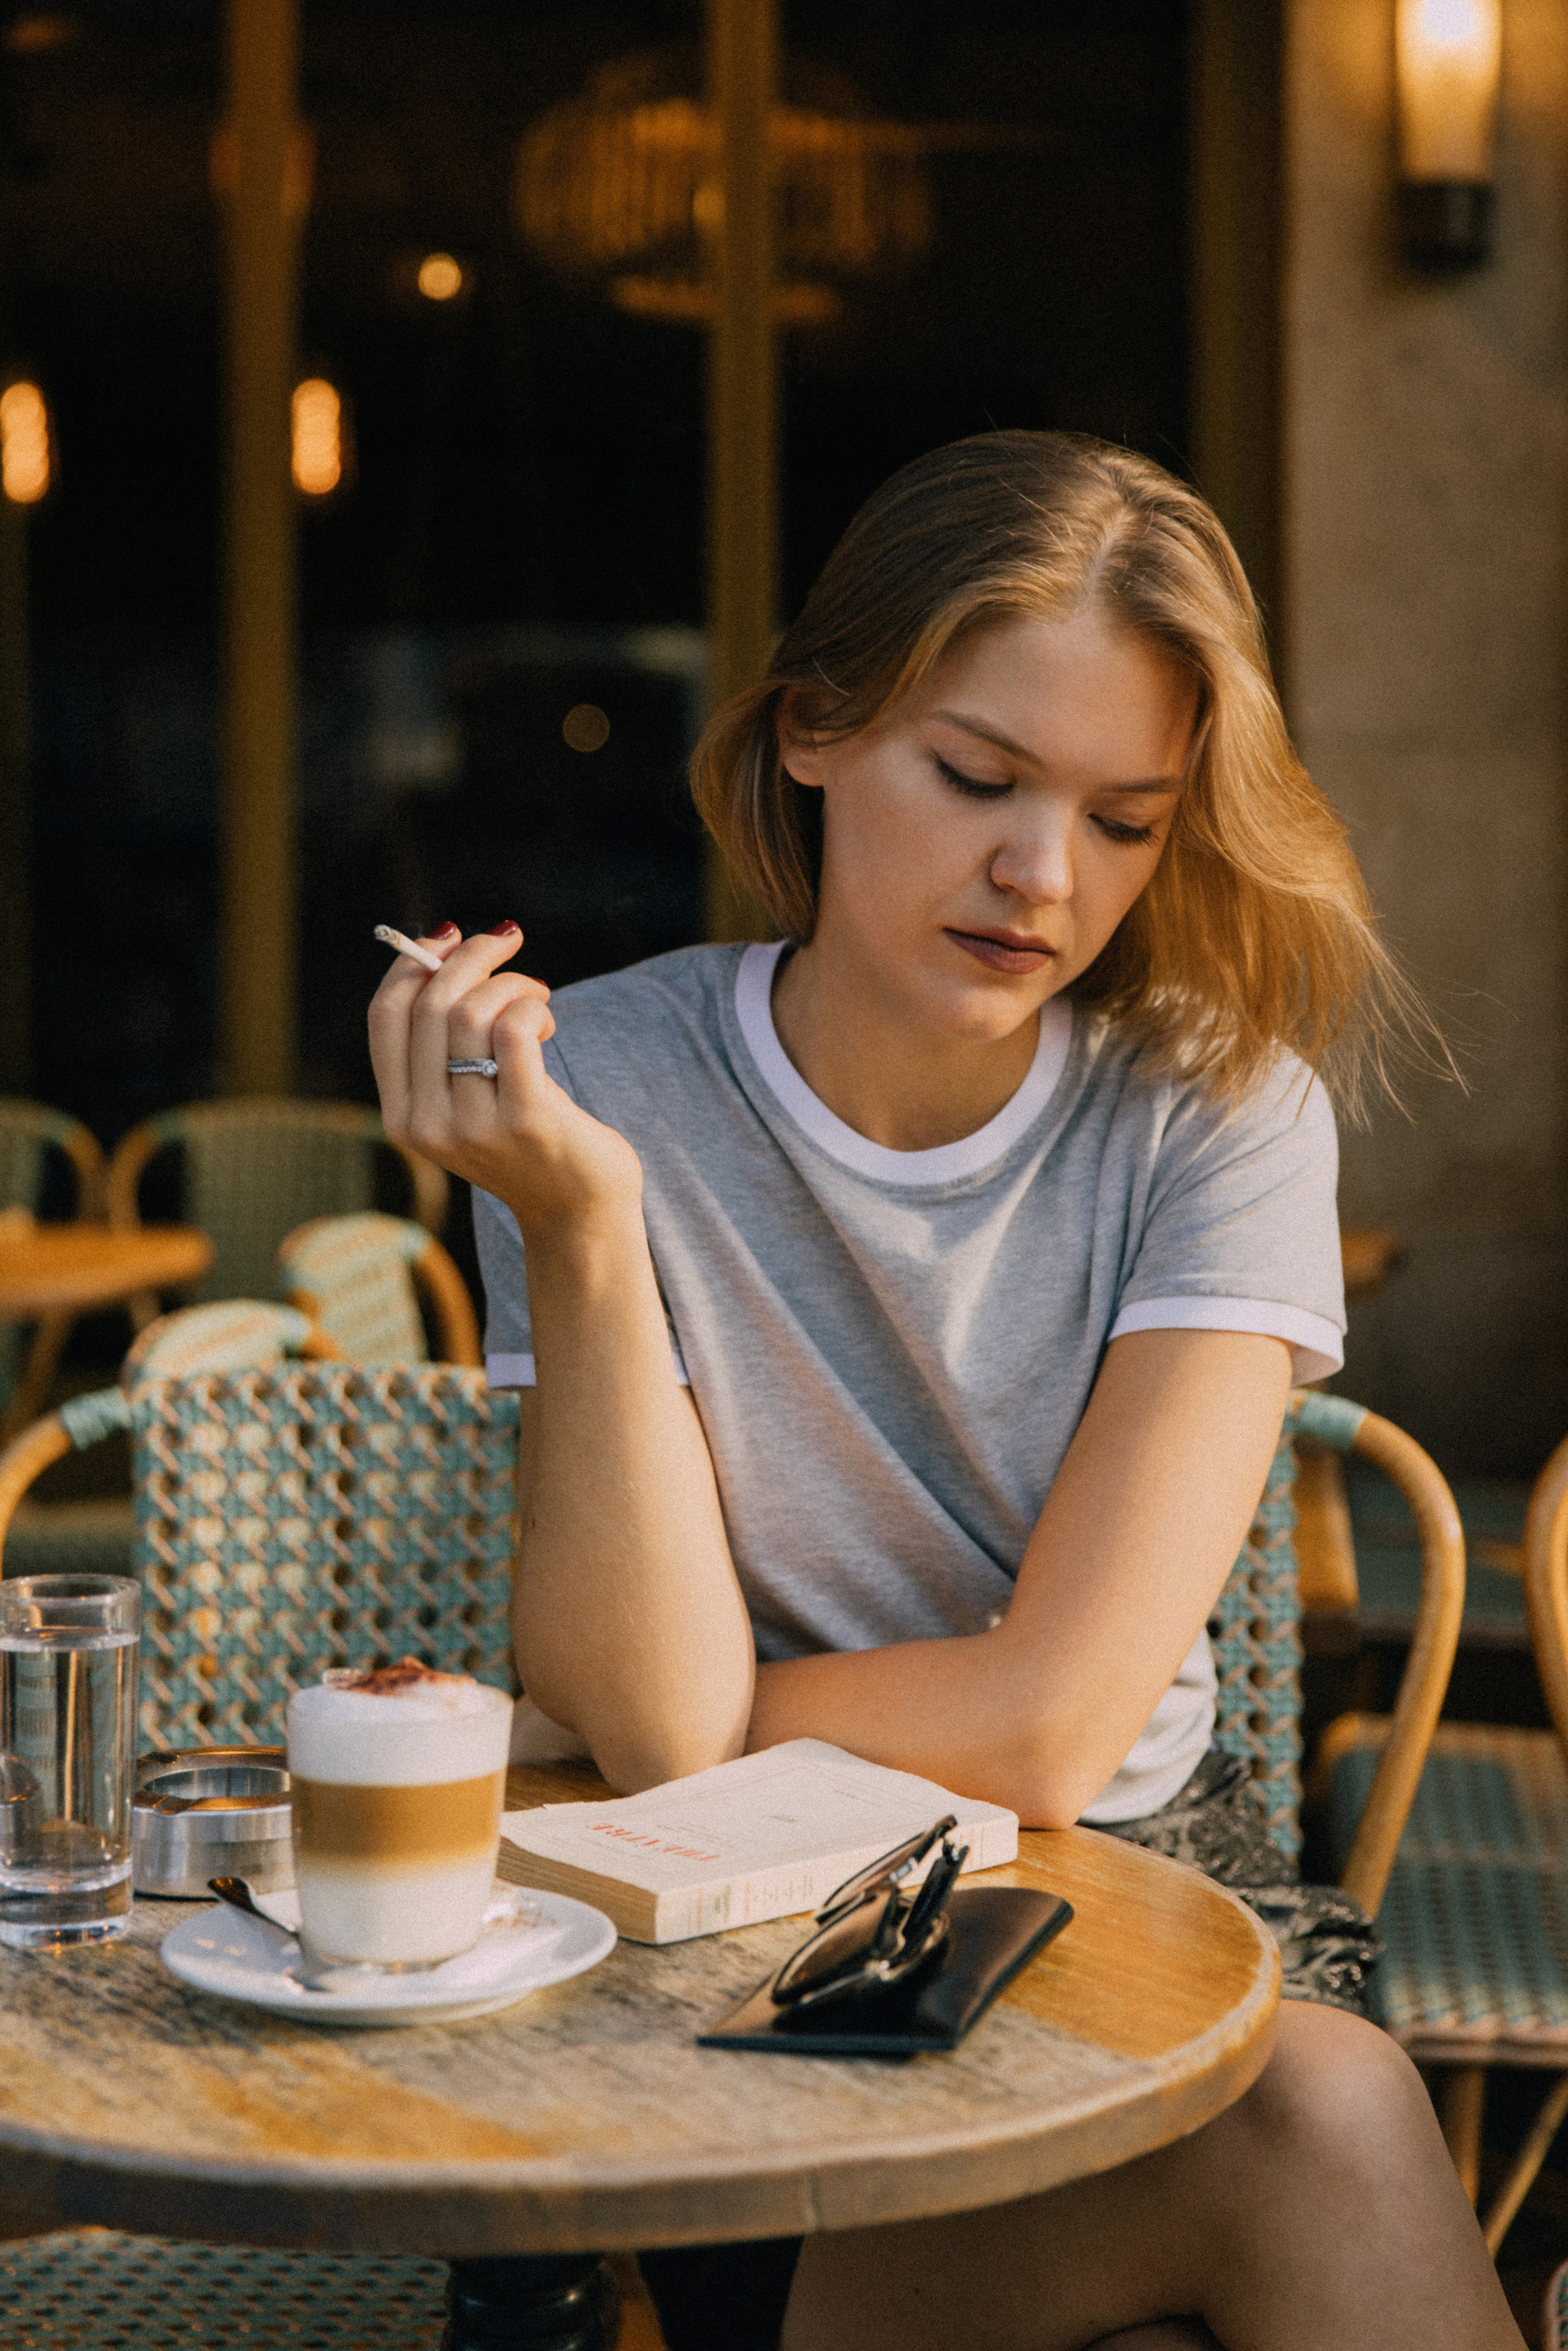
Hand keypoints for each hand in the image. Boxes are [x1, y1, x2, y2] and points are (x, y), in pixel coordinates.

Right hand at [368, 923, 643, 1237]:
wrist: (579, 1210)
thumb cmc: (527, 1136)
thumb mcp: (467, 1098)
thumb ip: (445, 1043)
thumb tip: (444, 947)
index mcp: (401, 1115)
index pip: (385, 1017)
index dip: (412, 964)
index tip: (449, 937)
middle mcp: (426, 1125)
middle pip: (430, 1005)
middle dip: (473, 958)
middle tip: (509, 942)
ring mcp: (473, 1126)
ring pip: (472, 1011)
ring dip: (512, 984)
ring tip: (538, 997)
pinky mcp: (525, 1119)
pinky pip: (515, 1030)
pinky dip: (533, 1007)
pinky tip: (547, 1021)